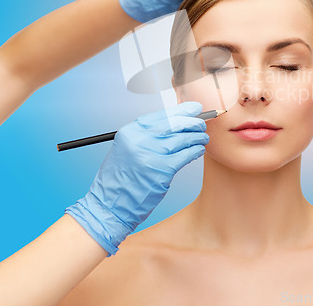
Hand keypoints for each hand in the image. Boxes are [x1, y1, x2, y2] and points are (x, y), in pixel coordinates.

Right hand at [65, 101, 208, 255]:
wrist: (109, 206)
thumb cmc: (120, 179)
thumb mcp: (127, 148)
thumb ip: (147, 135)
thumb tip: (175, 122)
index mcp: (131, 131)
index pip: (162, 114)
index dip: (182, 110)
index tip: (194, 108)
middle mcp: (140, 139)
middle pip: (175, 123)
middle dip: (193, 122)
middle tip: (202, 124)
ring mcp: (151, 154)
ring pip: (183, 139)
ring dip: (197, 137)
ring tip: (203, 138)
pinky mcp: (162, 170)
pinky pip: (186, 155)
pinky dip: (195, 151)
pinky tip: (199, 150)